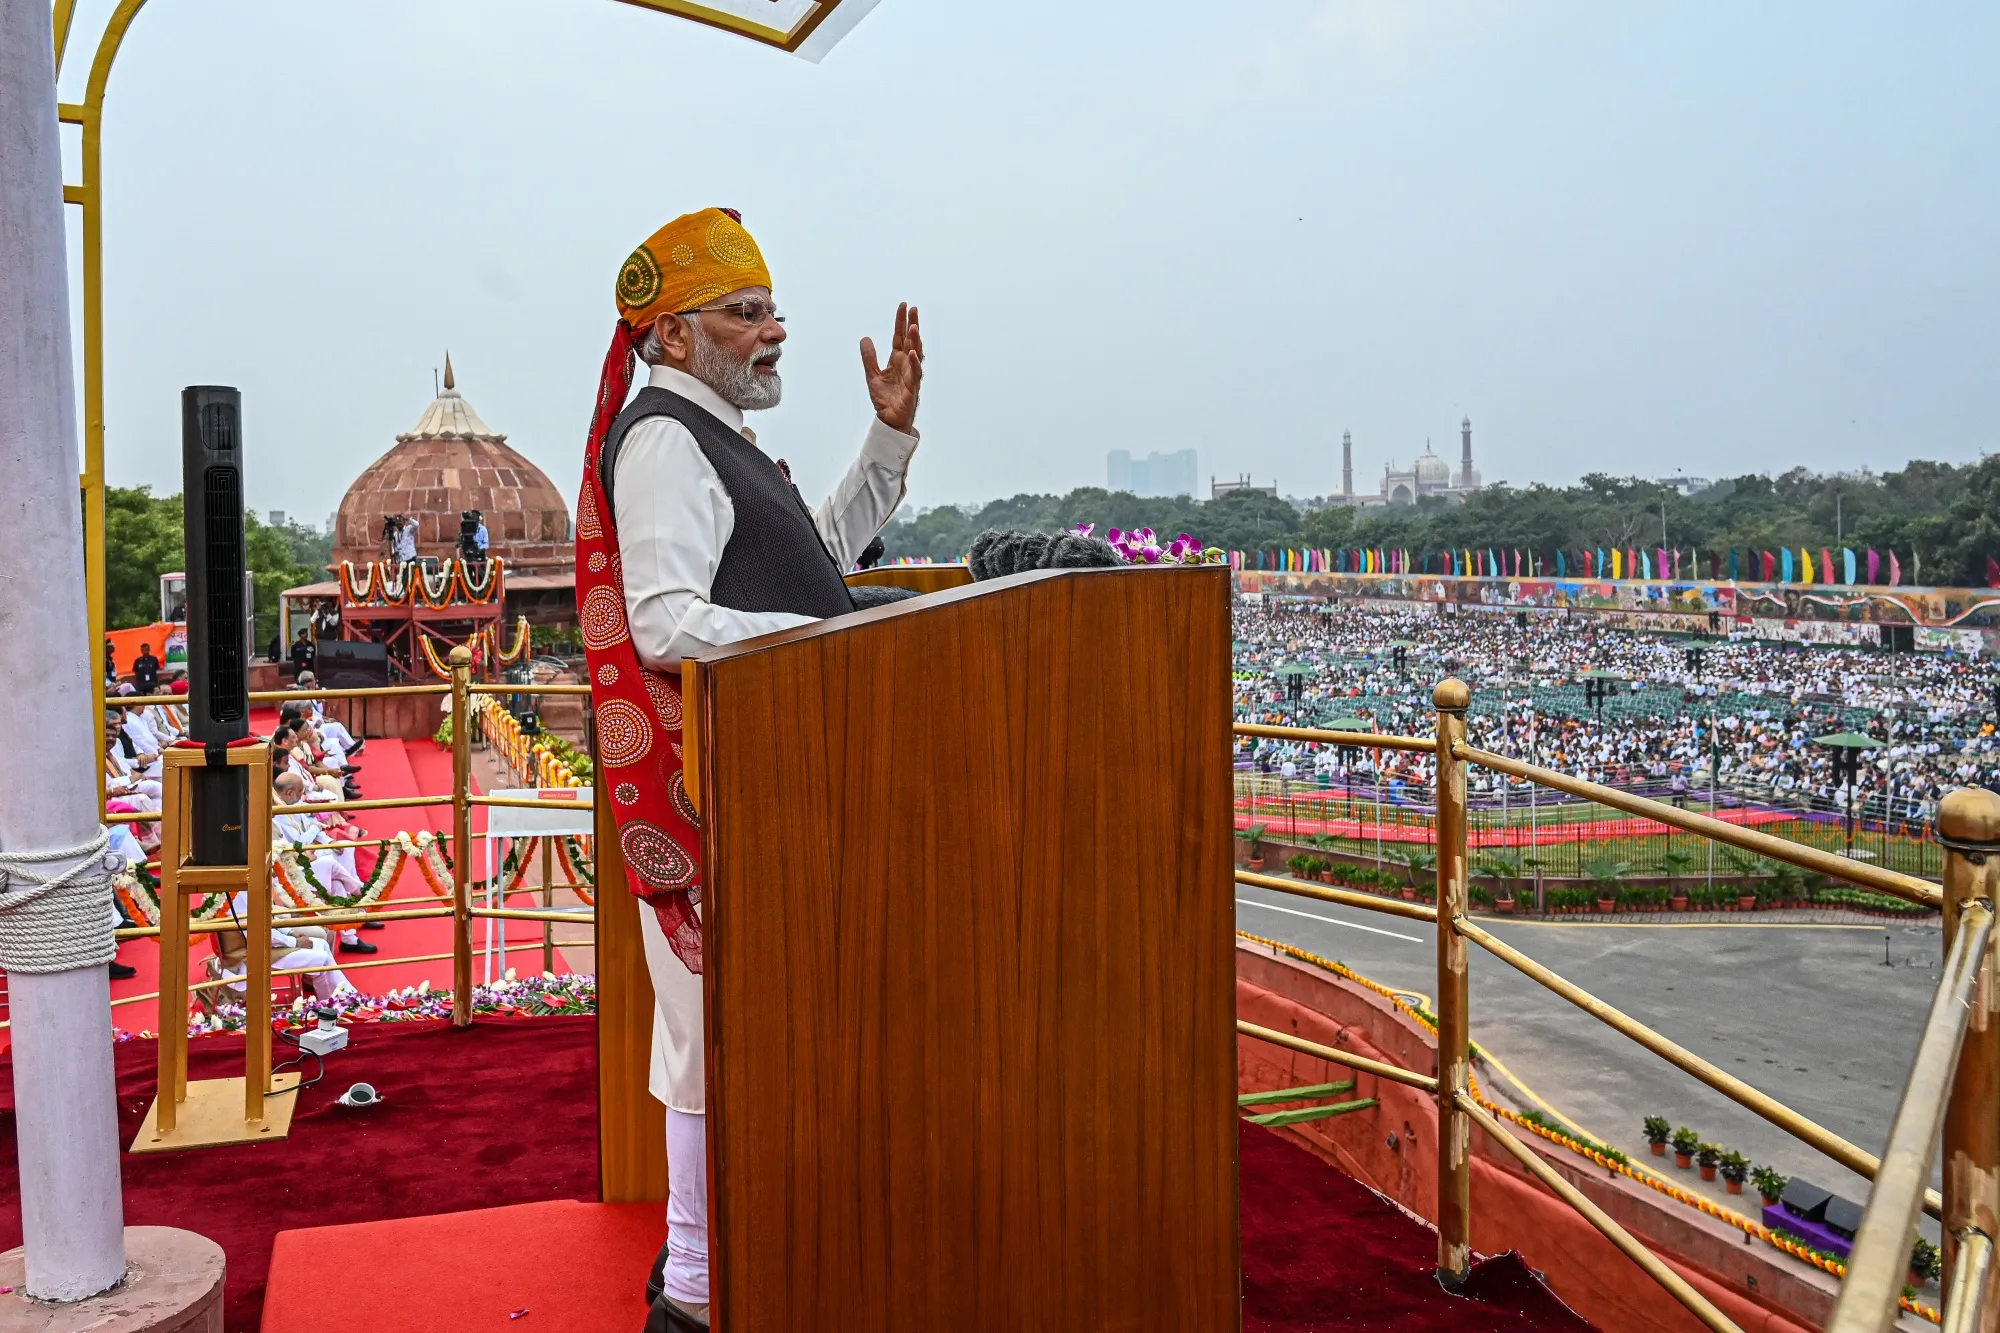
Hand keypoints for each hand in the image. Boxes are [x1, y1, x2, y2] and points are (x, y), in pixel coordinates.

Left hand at [860, 302, 923, 433]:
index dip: (901, 322)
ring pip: (915, 354)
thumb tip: (865, 338)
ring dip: (915, 341)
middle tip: (913, 309)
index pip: (900, 336)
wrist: (888, 420)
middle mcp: (906, 364)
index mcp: (897, 360)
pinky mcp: (912, 388)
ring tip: (914, 327)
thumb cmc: (884, 399)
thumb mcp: (871, 375)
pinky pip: (915, 373)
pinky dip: (914, 363)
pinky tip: (912, 353)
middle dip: (912, 324)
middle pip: (910, 341)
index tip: (904, 306)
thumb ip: (869, 357)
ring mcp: (911, 375)